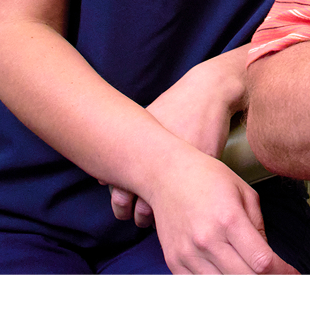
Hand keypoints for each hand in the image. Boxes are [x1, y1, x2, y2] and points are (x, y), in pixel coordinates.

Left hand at [109, 47, 248, 226]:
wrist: (209, 91)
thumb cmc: (175, 106)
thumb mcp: (145, 123)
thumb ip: (123, 152)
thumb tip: (100, 180)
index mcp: (138, 153)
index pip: (120, 195)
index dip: (122, 208)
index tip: (127, 209)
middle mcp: (157, 162)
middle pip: (141, 209)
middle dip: (141, 218)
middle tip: (143, 218)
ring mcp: (183, 166)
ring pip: (168, 210)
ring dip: (164, 217)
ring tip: (165, 213)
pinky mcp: (206, 167)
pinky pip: (194, 196)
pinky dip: (187, 203)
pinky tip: (185, 201)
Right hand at [141, 146, 297, 274]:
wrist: (168, 174)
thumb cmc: (208, 178)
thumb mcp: (244, 192)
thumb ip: (259, 226)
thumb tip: (267, 256)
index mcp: (230, 220)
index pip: (262, 261)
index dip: (282, 273)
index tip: (292, 275)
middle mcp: (208, 240)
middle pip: (245, 280)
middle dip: (266, 285)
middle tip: (277, 283)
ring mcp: (189, 253)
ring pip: (222, 289)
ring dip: (241, 290)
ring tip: (254, 283)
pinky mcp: (174, 261)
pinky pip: (198, 288)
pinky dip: (216, 289)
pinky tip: (227, 282)